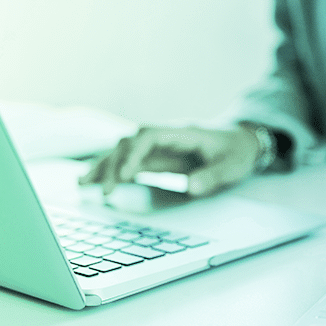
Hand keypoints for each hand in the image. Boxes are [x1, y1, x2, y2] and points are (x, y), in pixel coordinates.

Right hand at [79, 124, 259, 196]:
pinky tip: (93, 181)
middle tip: (107, 192)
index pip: (149, 136)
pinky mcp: (156, 158)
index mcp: (182, 133)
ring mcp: (159, 146)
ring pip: (123, 151)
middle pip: (129, 143)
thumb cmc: (237, 152)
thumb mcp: (231, 166)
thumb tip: (191, 187)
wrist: (242, 142)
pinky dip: (111, 171)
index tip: (127, 174)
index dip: (135, 153)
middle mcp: (165, 136)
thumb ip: (212, 176)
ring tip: (83, 184)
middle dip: (114, 164)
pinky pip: (128, 161)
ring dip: (104, 165)